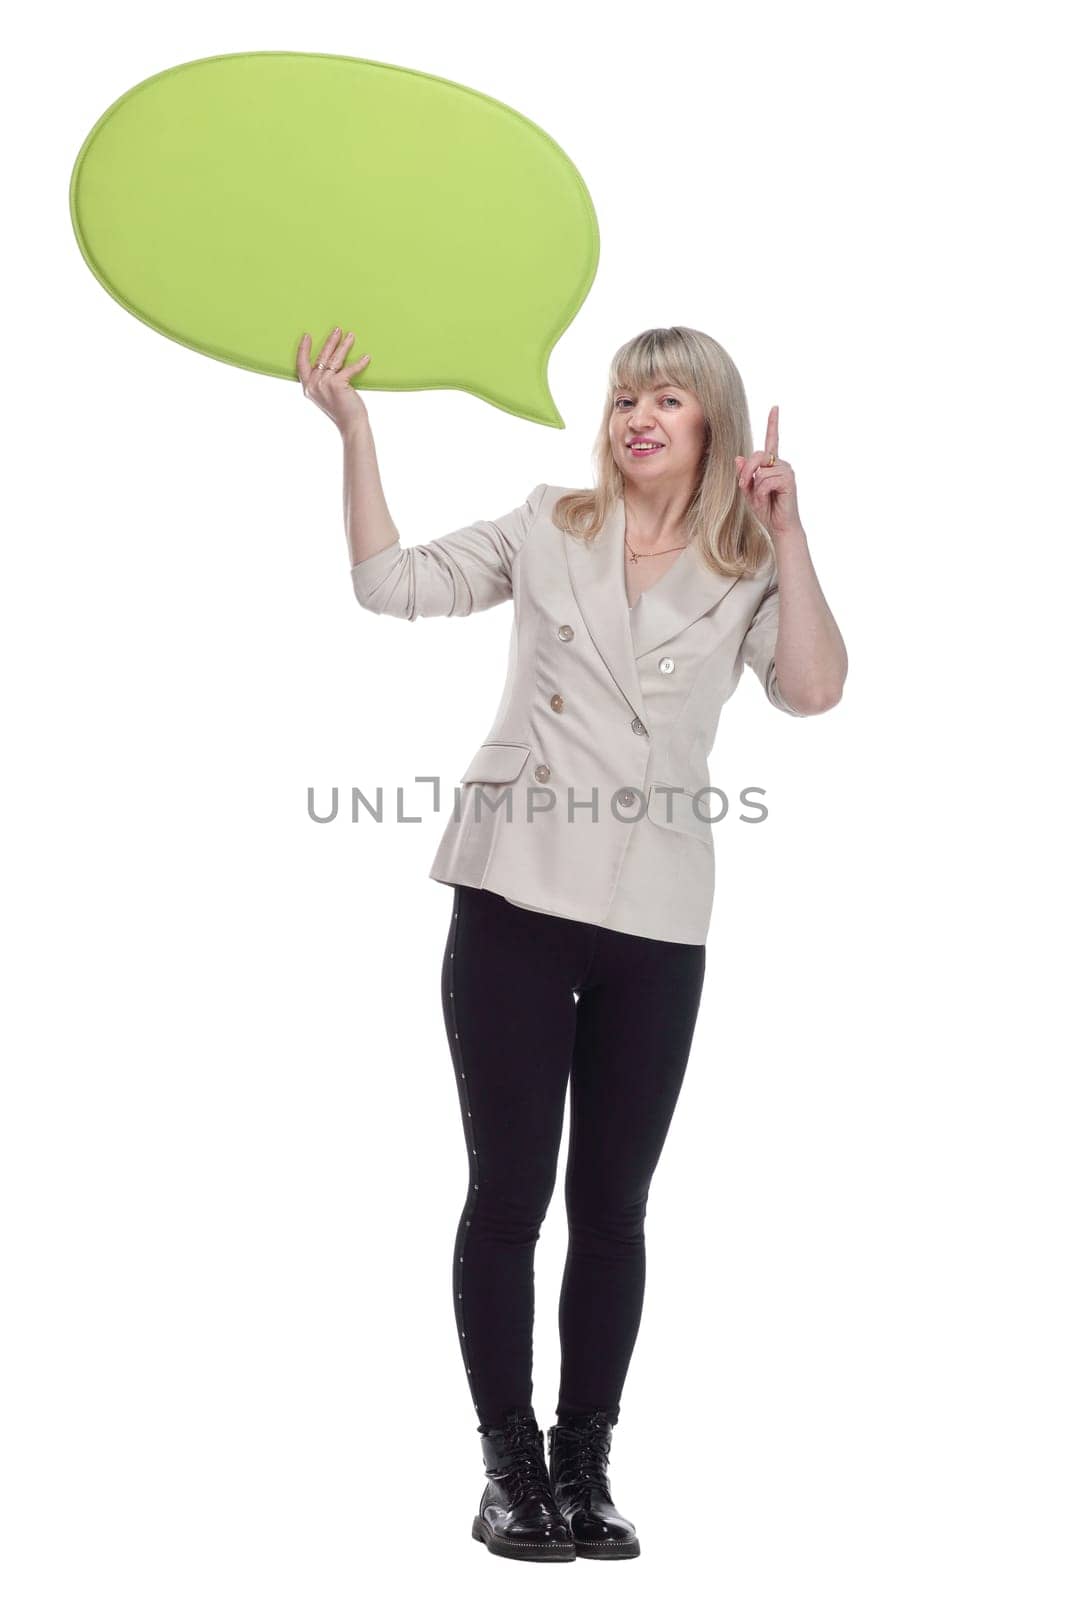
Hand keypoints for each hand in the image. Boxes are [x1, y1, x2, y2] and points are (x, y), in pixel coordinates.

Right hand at [297, 327, 371, 434]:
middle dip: (330, 341)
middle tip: (337, 329)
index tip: (307, 336)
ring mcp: (323, 384)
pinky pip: (349, 369)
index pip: (301, 364)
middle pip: (320, 357)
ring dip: (343, 345)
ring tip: (350, 336)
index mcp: (307, 388)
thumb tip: (329, 365)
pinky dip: (359, 363)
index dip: (303, 349)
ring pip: (334, 359)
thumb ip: (322, 383)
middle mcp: (312, 385)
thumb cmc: (342, 412)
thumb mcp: (326, 396)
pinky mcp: (336, 384)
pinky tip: (366, 357)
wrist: (350, 426)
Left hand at [734, 405, 802, 540]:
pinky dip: (760, 493)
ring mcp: (786, 470)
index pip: (772, 440)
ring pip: (760, 471)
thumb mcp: (748, 491)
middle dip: (746, 472)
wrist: (779, 526)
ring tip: (762, 498)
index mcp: (772, 464)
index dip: (773, 423)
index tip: (775, 407)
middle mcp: (781, 464)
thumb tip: (739, 458)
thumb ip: (744, 475)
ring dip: (754, 487)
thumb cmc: (766, 509)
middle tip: (742, 486)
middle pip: (757, 455)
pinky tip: (768, 500)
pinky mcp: (788, 479)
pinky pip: (765, 480)